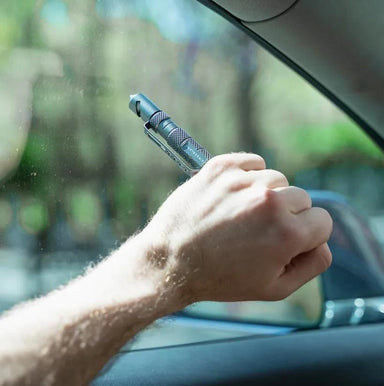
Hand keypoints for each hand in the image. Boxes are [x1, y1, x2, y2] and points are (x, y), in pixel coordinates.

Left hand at [142, 153, 331, 304]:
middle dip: (287, 216)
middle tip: (257, 231)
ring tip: (241, 215)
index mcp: (287, 233)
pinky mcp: (221, 167)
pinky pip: (254, 162)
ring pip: (277, 180)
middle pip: (301, 198)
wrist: (171, 260)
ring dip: (266, 195)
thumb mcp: (274, 288)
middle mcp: (269, 201)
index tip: (283, 242)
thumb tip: (320, 240)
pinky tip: (235, 195)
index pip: (322, 220)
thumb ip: (312, 264)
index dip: (305, 235)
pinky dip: (249, 175)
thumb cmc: (220, 278)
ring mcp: (243, 180)